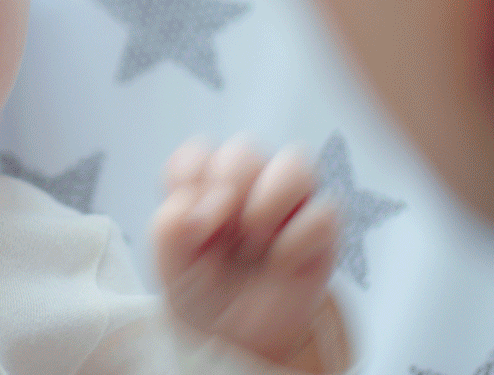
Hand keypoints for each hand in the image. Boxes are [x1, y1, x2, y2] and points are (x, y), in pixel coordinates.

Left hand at [152, 135, 341, 366]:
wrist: (240, 342)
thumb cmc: (204, 295)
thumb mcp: (169, 263)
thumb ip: (170, 223)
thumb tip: (206, 203)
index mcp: (204, 185)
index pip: (197, 153)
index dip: (190, 181)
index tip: (189, 222)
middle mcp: (247, 185)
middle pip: (244, 150)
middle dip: (228, 190)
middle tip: (222, 233)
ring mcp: (288, 204)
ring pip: (295, 162)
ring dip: (268, 201)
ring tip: (254, 239)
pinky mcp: (321, 231)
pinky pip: (324, 212)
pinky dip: (298, 239)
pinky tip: (280, 262)